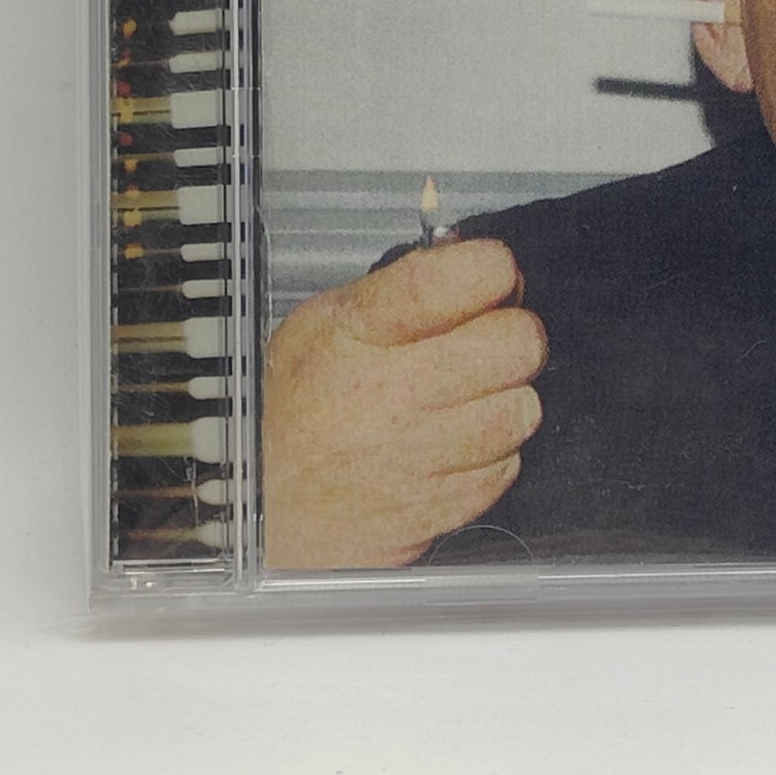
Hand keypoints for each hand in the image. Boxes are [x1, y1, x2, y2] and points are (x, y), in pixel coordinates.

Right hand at [262, 239, 545, 567]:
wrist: (253, 507)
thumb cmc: (291, 406)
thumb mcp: (326, 321)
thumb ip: (404, 287)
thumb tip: (476, 263)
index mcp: (365, 331)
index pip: (473, 274)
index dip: (492, 269)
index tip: (486, 279)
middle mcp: (396, 393)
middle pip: (520, 342)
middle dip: (510, 337)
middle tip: (480, 346)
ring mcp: (418, 457)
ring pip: (521, 409)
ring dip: (503, 402)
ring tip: (461, 403)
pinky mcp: (435, 511)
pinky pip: (503, 470)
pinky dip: (487, 459)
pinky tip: (448, 450)